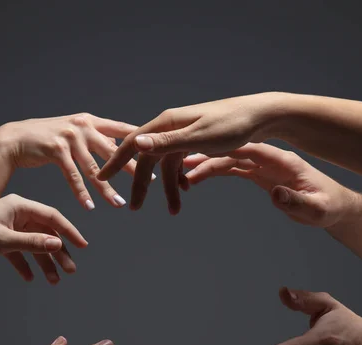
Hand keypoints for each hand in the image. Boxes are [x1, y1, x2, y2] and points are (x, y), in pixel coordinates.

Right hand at [0, 113, 141, 209]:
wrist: (15, 138)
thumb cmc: (47, 139)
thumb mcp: (74, 132)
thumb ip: (94, 138)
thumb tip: (116, 146)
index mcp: (91, 121)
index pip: (122, 130)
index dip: (141, 141)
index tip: (159, 152)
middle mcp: (83, 126)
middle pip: (114, 150)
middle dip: (133, 167)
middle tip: (150, 181)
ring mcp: (69, 137)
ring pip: (94, 167)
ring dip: (107, 188)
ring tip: (119, 204)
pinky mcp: (55, 149)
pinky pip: (72, 175)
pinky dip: (81, 192)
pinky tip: (89, 206)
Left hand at [0, 194, 87, 283]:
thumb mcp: (4, 240)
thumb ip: (33, 243)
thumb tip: (58, 245)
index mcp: (18, 206)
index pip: (51, 217)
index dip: (69, 231)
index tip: (82, 246)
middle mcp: (15, 214)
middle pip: (45, 233)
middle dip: (58, 253)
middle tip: (70, 270)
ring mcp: (8, 227)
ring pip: (34, 245)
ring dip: (44, 262)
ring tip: (54, 280)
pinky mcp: (0, 239)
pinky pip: (19, 252)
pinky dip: (25, 264)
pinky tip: (30, 277)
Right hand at [98, 93, 283, 213]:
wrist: (259, 117)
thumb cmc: (232, 125)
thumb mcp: (198, 137)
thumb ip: (167, 143)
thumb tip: (136, 144)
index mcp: (167, 124)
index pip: (133, 144)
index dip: (116, 161)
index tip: (102, 178)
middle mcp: (171, 128)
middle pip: (148, 159)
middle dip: (142, 185)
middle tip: (135, 208)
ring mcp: (183, 136)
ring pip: (167, 166)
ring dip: (169, 189)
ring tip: (174, 211)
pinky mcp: (195, 142)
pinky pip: (180, 165)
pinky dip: (181, 180)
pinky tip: (186, 192)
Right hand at [184, 143, 360, 226]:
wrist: (333, 205)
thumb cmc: (327, 206)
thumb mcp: (316, 208)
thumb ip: (296, 201)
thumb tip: (276, 194)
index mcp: (283, 162)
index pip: (252, 151)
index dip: (227, 150)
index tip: (203, 149)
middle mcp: (269, 159)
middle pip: (233, 153)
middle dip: (208, 156)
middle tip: (181, 161)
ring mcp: (262, 166)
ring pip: (227, 161)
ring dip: (204, 165)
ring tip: (181, 172)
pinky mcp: (258, 174)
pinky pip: (230, 170)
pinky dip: (212, 172)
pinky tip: (194, 178)